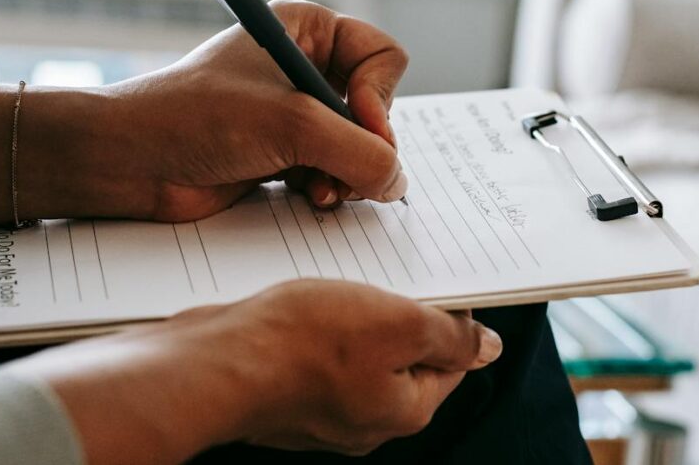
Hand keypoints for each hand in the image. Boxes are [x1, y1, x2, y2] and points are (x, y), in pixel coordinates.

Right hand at [8, 280, 502, 463]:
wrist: (211, 363)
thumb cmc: (299, 344)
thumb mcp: (398, 323)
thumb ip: (450, 336)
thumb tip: (487, 347)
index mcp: (404, 410)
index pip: (452, 360)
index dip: (449, 314)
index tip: (436, 280)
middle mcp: (365, 420)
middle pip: (404, 356)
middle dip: (396, 313)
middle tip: (381, 276)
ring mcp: (321, 411)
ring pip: (357, 352)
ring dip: (353, 315)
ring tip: (336, 286)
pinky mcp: (284, 394)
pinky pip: (315, 354)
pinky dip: (314, 327)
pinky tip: (300, 305)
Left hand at [76, 0, 408, 220]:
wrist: (130, 161)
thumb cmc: (195, 118)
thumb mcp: (292, 125)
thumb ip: (359, 152)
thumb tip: (397, 182)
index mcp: (307, 28)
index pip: (384, 57)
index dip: (381, 97)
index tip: (362, 128)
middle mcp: (305, 64)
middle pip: (377, 107)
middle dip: (364, 145)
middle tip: (344, 170)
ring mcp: (294, 111)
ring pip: (358, 145)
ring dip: (347, 173)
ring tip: (322, 190)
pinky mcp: (283, 151)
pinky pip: (335, 170)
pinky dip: (330, 187)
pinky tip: (308, 197)